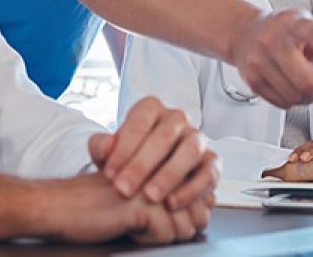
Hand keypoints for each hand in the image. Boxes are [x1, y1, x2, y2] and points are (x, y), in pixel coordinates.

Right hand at [0, 173, 210, 244]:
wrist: (61, 205)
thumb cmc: (100, 203)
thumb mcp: (144, 197)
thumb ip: (176, 197)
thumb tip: (207, 209)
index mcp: (164, 161)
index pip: (202, 199)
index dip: (183, 219)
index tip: (155, 217)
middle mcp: (164, 166)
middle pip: (198, 215)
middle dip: (175, 230)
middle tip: (142, 223)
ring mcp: (155, 182)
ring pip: (185, 227)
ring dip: (161, 235)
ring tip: (133, 224)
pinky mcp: (143, 201)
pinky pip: (166, 234)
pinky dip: (148, 240)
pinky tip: (127, 228)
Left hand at [89, 96, 219, 209]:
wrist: (148, 176)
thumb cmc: (127, 160)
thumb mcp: (108, 153)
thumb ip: (101, 147)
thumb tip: (105, 145)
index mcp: (151, 109)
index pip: (140, 121)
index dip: (123, 148)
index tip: (109, 173)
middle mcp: (177, 119)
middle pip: (164, 136)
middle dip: (141, 166)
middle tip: (123, 189)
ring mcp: (197, 139)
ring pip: (190, 151)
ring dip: (169, 175)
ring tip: (150, 197)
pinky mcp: (211, 162)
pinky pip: (208, 173)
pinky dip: (191, 190)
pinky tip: (172, 203)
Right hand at [229, 9, 312, 107]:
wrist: (246, 32)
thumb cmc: (284, 31)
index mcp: (292, 24)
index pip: (306, 28)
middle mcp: (272, 40)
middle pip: (304, 80)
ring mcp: (259, 61)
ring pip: (294, 96)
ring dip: (308, 99)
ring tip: (309, 87)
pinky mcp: (252, 79)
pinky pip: (281, 103)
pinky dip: (293, 101)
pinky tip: (293, 88)